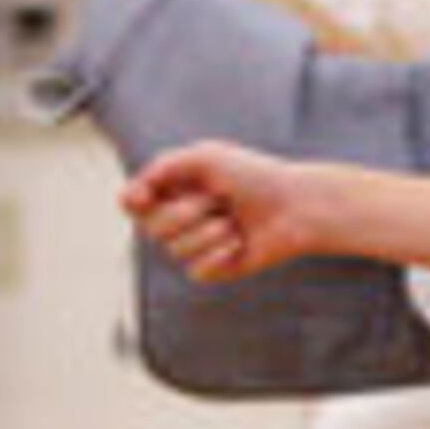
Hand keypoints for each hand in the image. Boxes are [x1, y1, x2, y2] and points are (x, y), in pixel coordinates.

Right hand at [121, 140, 332, 281]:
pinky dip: (219, 255)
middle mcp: (182, 218)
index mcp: (175, 190)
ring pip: (175, 250)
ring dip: (208, 232)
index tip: (144, 196)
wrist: (297, 206)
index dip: (132, 202)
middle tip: (218, 200)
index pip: (133, 202)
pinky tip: (240, 243)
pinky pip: (197, 271)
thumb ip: (164, 166)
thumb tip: (132, 192)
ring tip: (235, 221)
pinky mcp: (216, 268)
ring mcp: (198, 244)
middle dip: (185, 213)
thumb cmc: (255, 176)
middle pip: (151, 227)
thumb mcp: (208, 157)